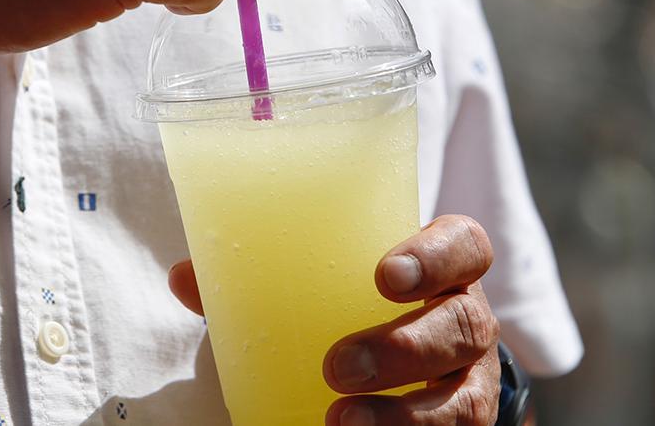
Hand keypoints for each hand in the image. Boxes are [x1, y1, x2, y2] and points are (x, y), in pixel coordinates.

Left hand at [168, 215, 500, 424]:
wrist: (409, 355)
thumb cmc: (355, 301)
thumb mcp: (325, 279)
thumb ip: (262, 274)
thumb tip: (184, 276)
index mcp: (442, 265)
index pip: (464, 245)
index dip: (434, 257)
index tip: (384, 277)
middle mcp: (467, 317)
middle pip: (463, 325)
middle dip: (404, 348)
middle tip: (337, 366)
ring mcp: (469, 378)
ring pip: (462, 397)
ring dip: (403, 415)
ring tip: (341, 421)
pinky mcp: (463, 422)